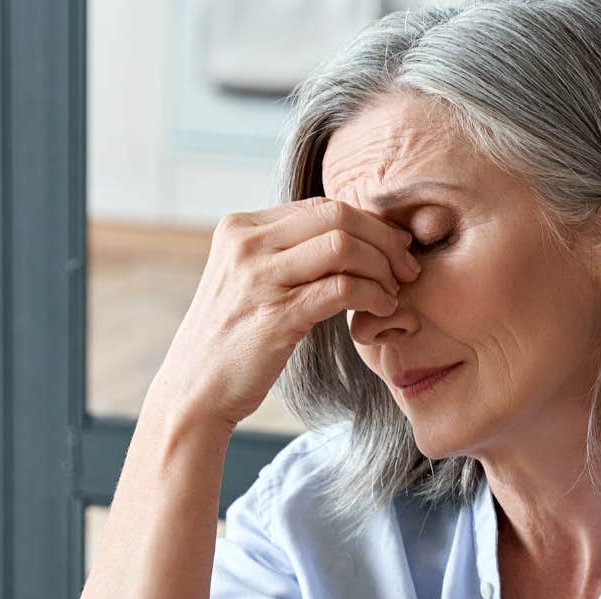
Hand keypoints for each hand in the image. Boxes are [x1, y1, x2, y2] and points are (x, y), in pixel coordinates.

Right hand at [151, 197, 420, 428]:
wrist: (195, 390)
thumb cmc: (231, 339)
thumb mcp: (248, 280)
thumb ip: (284, 253)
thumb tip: (347, 235)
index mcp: (240, 227)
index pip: (320, 206)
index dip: (367, 223)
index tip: (393, 247)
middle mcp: (245, 244)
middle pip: (337, 216)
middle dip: (383, 239)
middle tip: (406, 267)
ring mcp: (258, 278)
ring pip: (343, 246)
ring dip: (382, 267)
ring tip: (394, 291)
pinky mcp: (276, 315)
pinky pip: (342, 288)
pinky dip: (373, 295)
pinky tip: (382, 309)